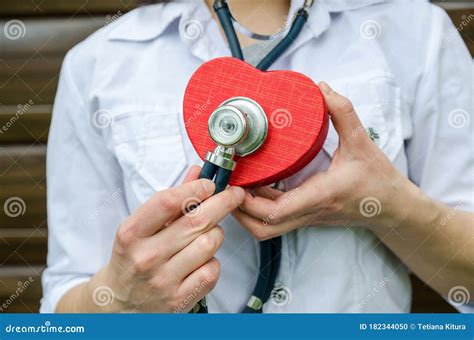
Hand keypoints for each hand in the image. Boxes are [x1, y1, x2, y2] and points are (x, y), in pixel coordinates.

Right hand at [90, 166, 243, 311]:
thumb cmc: (132, 259)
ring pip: (210, 243)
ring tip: (207, 233)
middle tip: (234, 195)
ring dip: (216, 233)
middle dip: (222, 202)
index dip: (195, 188)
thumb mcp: (139, 227)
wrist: (118, 303)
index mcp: (131, 234)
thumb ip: (170, 200)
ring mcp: (163, 280)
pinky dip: (213, 260)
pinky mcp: (179, 299)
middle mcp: (146, 257)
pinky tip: (202, 259)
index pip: (167, 202)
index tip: (209, 184)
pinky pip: (212, 270)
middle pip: (197, 221)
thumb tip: (198, 173)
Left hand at [233, 82, 409, 239]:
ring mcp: (305, 218)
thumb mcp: (362, 141)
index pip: (277, 211)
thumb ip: (343, 112)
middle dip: (237, 210)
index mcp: (320, 195)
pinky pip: (274, 220)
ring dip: (244, 212)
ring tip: (233, 184)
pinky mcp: (305, 216)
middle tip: (226, 184)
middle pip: (262, 227)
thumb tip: (321, 88)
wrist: (391, 208)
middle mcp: (309, 211)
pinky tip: (252, 186)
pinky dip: (257, 208)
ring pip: (265, 229)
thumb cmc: (378, 179)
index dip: (249, 202)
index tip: (235, 182)